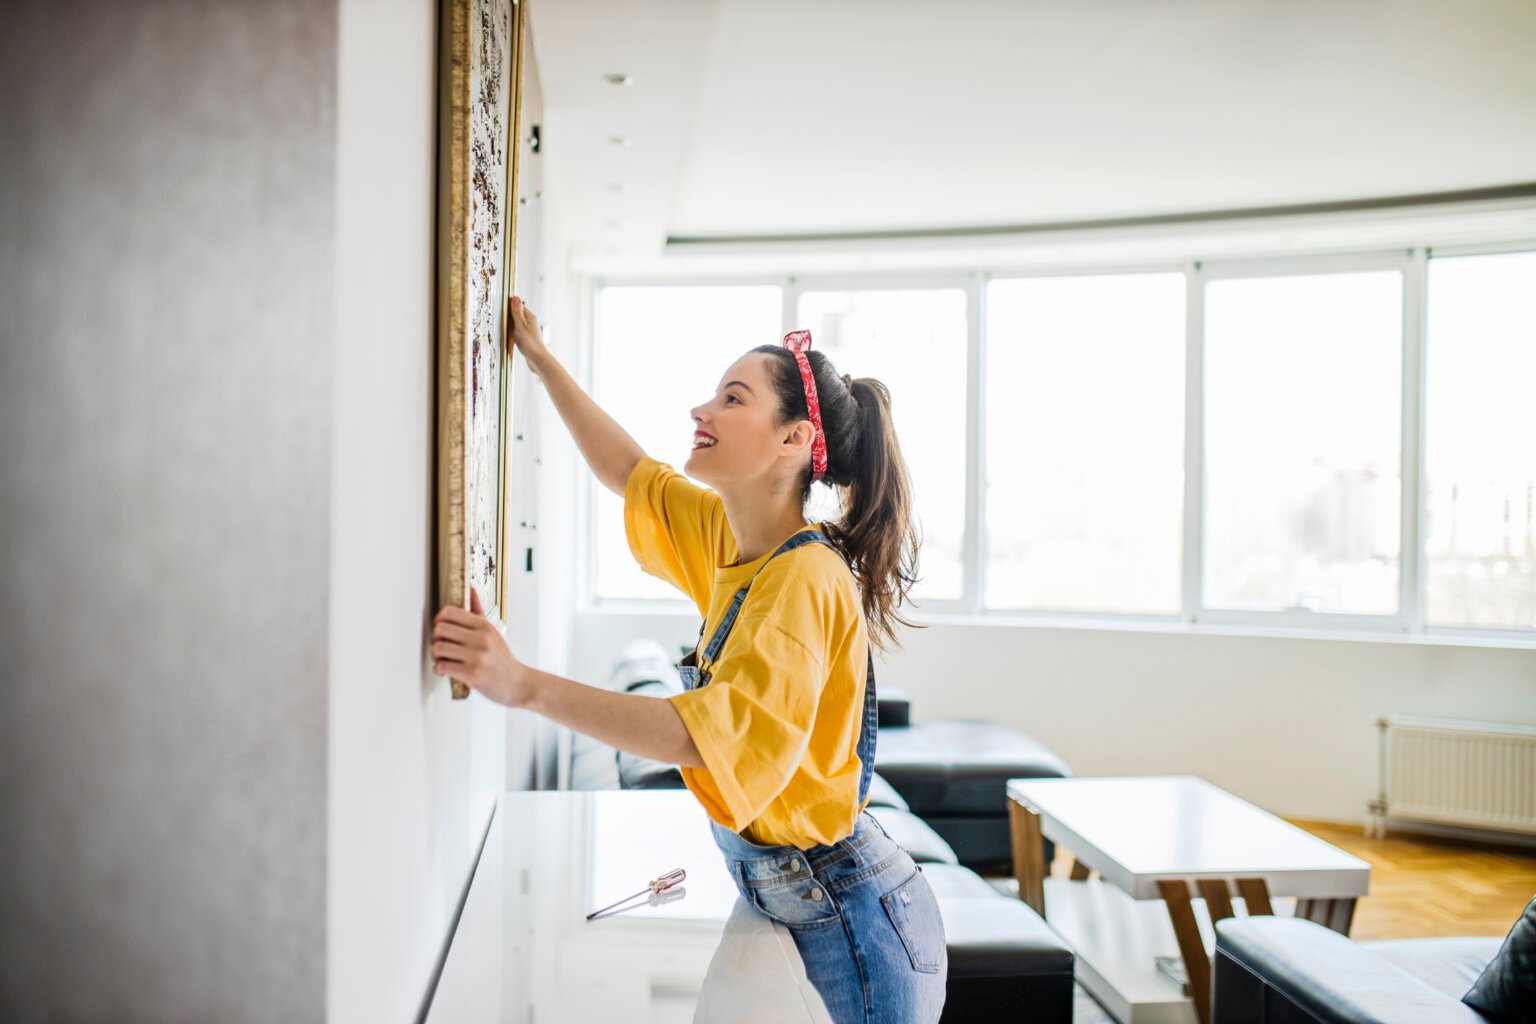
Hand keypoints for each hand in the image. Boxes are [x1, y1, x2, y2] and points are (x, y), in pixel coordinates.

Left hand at [432, 586, 535, 707]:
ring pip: (438, 649)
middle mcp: (481, 639)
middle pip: (440, 629)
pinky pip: (442, 667)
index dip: (439, 620)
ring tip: (443, 659)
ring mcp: (477, 656)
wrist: (517, 683)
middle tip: (440, 646)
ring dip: (435, 656)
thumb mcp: (492, 631)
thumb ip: (478, 610)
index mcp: (483, 626)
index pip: (449, 612)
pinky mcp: (472, 674)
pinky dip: (439, 670)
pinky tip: (446, 670)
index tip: (441, 629)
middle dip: (435, 639)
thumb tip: (470, 588)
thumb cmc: (502, 659)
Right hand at [507, 295, 548, 363]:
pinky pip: (518, 332)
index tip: (501, 307)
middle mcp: (530, 323)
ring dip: (510, 325)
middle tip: (500, 318)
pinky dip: (513, 333)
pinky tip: (509, 337)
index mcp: (530, 317)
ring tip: (504, 328)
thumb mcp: (520, 325)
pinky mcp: (527, 339)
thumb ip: (517, 312)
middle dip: (509, 315)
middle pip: (518, 315)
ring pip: (517, 324)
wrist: (537, 359)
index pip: (519, 306)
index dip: (510, 305)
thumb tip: (515, 297)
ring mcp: (529, 331)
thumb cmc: (529, 343)